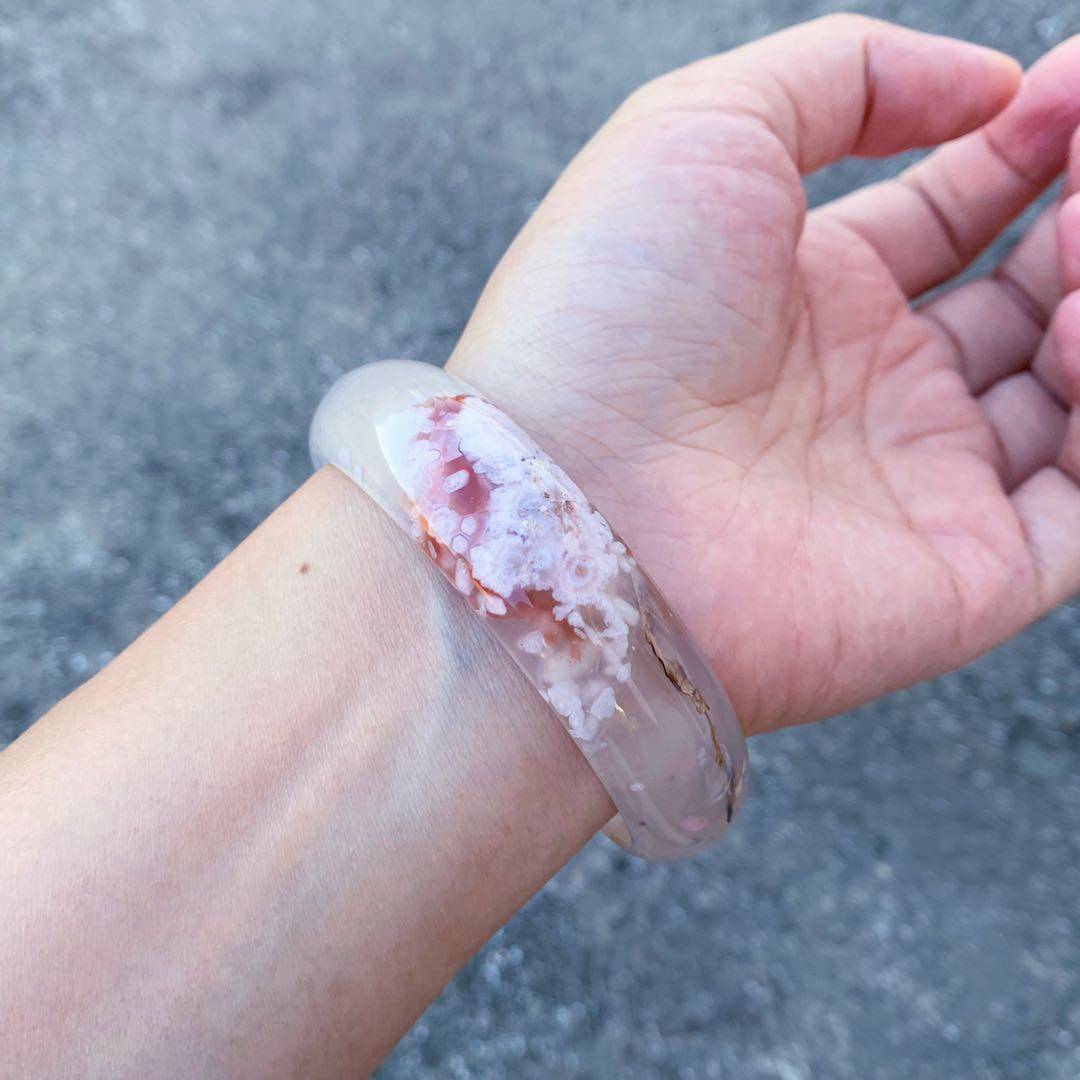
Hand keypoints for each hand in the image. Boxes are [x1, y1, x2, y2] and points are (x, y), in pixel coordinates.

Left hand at [448, 15, 1079, 734]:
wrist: (566, 501)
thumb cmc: (604, 314)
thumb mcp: (702, 130)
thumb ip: (843, 79)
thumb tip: (982, 87)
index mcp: (804, 298)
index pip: (950, 217)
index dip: (1028, 147)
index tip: (1074, 86)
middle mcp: (864, 395)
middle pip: (1023, 298)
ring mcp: (914, 488)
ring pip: (1070, 395)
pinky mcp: (957, 581)